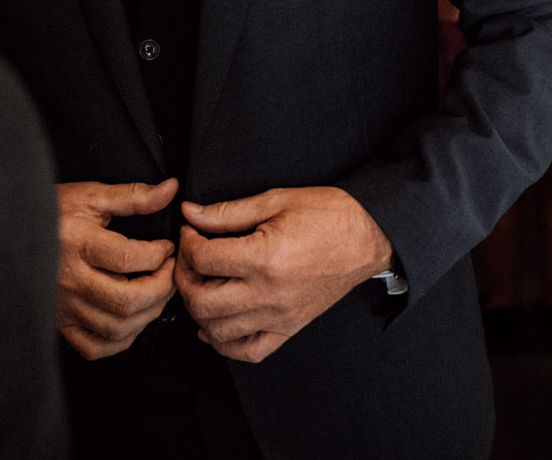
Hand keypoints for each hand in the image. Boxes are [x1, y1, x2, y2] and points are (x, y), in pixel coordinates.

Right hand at [56, 178, 178, 359]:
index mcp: (77, 243)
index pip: (128, 259)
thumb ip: (134, 196)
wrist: (13, 231)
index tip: (166, 248)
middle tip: (168, 272)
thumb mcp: (92, 196)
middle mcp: (70, 279)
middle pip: (127, 300)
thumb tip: (169, 190)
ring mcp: (65, 305)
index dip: (159, 255)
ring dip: (148, 314)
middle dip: (161, 287)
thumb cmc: (52, 212)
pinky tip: (131, 319)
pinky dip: (121, 340)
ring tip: (155, 293)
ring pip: (117, 327)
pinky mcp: (61, 323)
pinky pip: (95, 347)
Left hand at [174, 187, 392, 362]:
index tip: (191, 232)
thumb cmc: (328, 215)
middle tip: (189, 259)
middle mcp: (269, 294)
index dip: (187, 242)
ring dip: (198, 310)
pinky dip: (223, 343)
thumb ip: (227, 212)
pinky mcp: (289, 329)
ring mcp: (279, 317)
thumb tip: (191, 214)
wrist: (367, 237)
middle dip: (183, 278)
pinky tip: (215, 324)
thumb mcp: (275, 200)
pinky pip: (248, 351)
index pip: (203, 260)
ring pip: (217, 331)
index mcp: (265, 258)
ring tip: (203, 285)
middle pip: (201, 301)